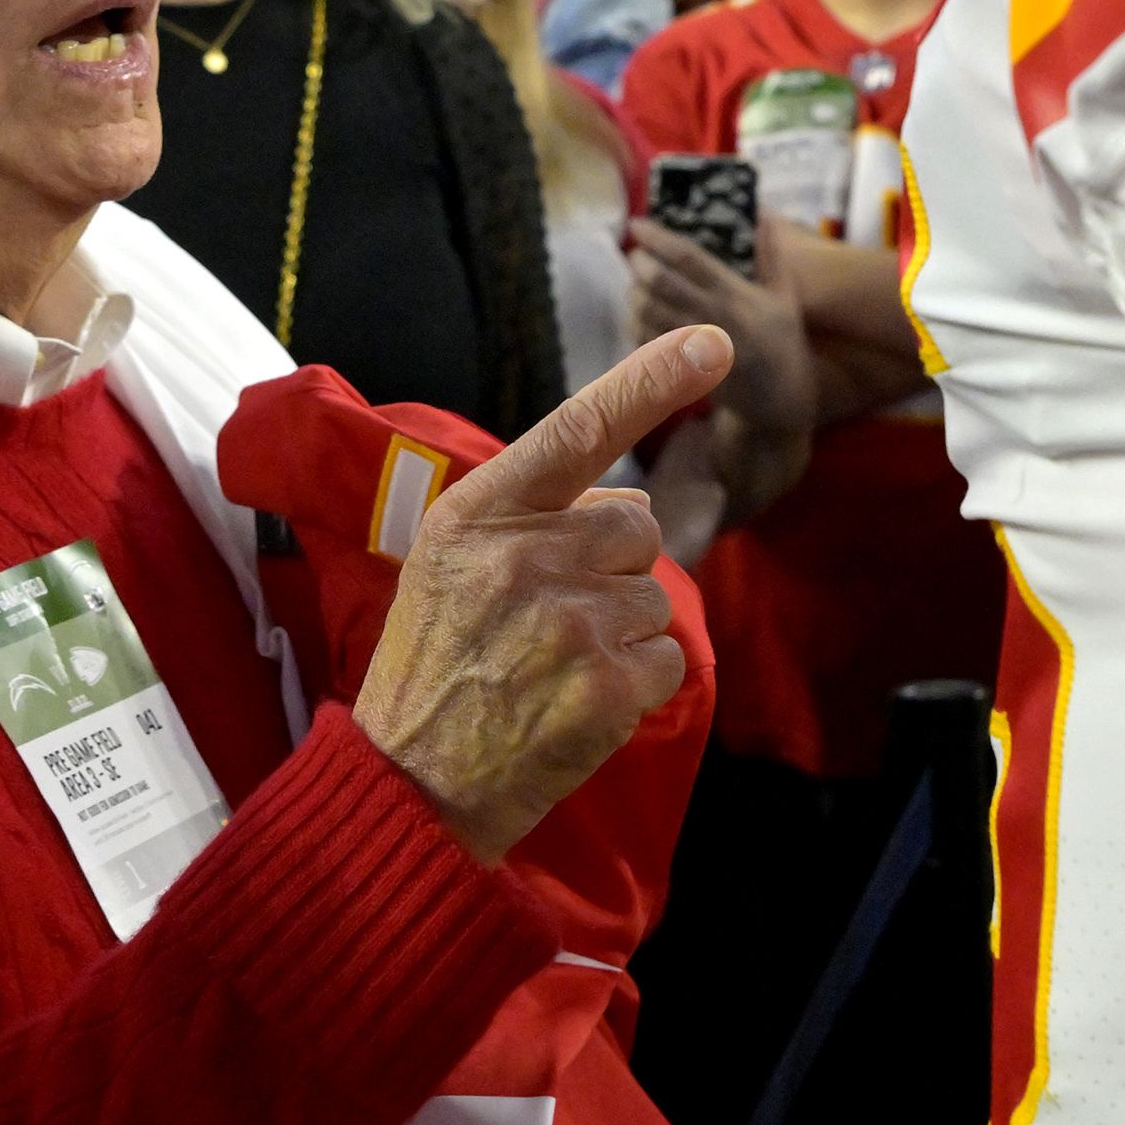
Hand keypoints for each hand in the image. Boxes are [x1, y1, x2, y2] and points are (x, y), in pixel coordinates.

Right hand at [352, 324, 732, 863]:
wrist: (409, 783)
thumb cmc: (433, 667)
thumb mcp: (450, 565)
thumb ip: (531, 517)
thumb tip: (636, 506)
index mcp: (479, 513)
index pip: (579, 427)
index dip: (653, 379)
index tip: (715, 342)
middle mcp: (525, 555)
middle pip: (637, 526)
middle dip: (614, 567)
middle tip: (552, 620)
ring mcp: (569, 620)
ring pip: (655, 597)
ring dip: (622, 633)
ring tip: (553, 669)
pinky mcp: (606, 684)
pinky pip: (667, 659)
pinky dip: (638, 686)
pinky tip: (580, 704)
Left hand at [621, 222, 815, 442]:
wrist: (779, 399)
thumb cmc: (782, 343)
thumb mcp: (785, 297)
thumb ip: (772, 255)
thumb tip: (764, 215)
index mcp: (735, 295)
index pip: (688, 258)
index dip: (658, 238)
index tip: (637, 224)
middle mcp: (711, 318)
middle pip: (660, 283)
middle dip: (639, 264)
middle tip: (636, 255)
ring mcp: (695, 347)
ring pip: (647, 312)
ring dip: (634, 294)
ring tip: (635, 284)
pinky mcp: (684, 370)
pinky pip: (646, 343)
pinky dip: (636, 325)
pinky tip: (640, 316)